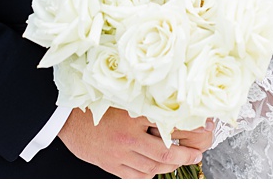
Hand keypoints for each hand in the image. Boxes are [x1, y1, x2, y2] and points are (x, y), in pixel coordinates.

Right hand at [58, 107, 204, 178]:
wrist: (67, 117)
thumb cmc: (98, 102)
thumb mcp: (127, 96)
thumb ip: (149, 101)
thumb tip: (178, 102)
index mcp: (135, 115)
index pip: (172, 125)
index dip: (192, 129)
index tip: (205, 128)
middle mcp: (128, 137)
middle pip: (165, 153)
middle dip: (186, 155)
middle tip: (197, 154)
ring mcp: (119, 154)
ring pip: (152, 167)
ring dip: (170, 166)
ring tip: (182, 161)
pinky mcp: (110, 165)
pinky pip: (135, 176)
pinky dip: (149, 175)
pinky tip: (158, 169)